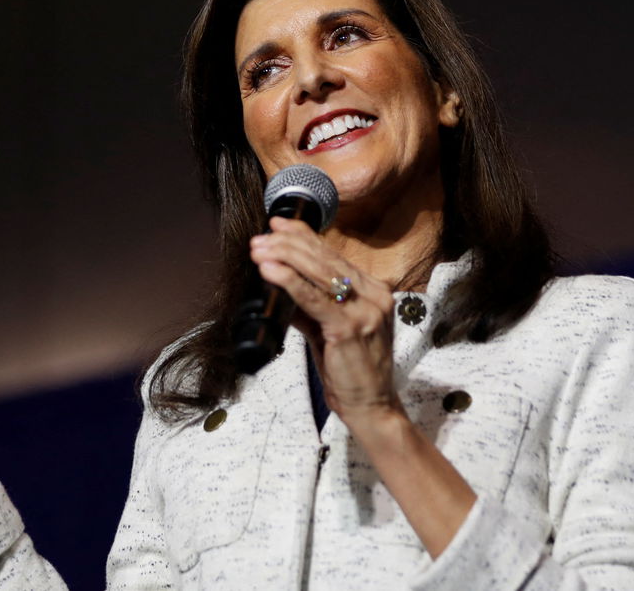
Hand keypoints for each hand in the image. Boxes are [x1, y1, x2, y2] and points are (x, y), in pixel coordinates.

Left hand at [249, 218, 403, 428]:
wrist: (372, 407)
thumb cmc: (352, 371)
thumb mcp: (328, 331)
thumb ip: (309, 307)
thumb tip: (279, 285)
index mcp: (373, 291)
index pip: (334, 255)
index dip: (304, 236)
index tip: (279, 225)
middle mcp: (374, 295)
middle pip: (325, 259)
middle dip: (288, 244)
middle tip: (261, 237)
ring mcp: (366, 310)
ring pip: (319, 272)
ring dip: (284, 257)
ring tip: (259, 249)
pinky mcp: (351, 327)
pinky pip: (314, 298)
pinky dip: (289, 281)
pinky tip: (271, 271)